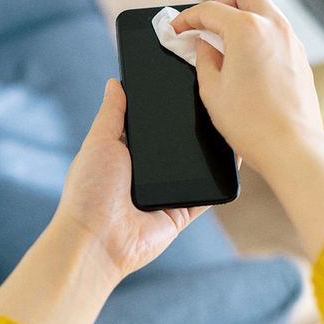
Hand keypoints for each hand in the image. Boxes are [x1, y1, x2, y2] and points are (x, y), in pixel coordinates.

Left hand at [54, 78, 209, 278]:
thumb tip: (115, 83)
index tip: (182, 84)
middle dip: (189, 126)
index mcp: (124, 154)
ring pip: (195, 166)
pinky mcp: (182, 212)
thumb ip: (111, 114)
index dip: (162, 108)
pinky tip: (235, 155)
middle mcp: (146, 174)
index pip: (149, 126)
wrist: (98, 240)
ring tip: (227, 120)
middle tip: (211, 97)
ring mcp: (166, 193)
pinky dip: (221, 177)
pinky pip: (207, 193)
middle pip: (174, 144)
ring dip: (209, 149)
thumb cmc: (89, 192)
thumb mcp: (98, 143)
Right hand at [171, 0, 323, 174]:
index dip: (187, 18)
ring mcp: (291, 41)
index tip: (178, 28)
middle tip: (205, 25)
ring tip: (223, 43)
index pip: (210, 10)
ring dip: (241, 16)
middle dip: (220, 2)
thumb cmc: (252, 123)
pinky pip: (276, 30)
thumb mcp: (211, 89)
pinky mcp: (299, 57)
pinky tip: (244, 58)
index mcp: (248, 30)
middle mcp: (274, 27)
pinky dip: (258, 33)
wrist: (292, 146)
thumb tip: (204, 45)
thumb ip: (204, 58)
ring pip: (264, 8)